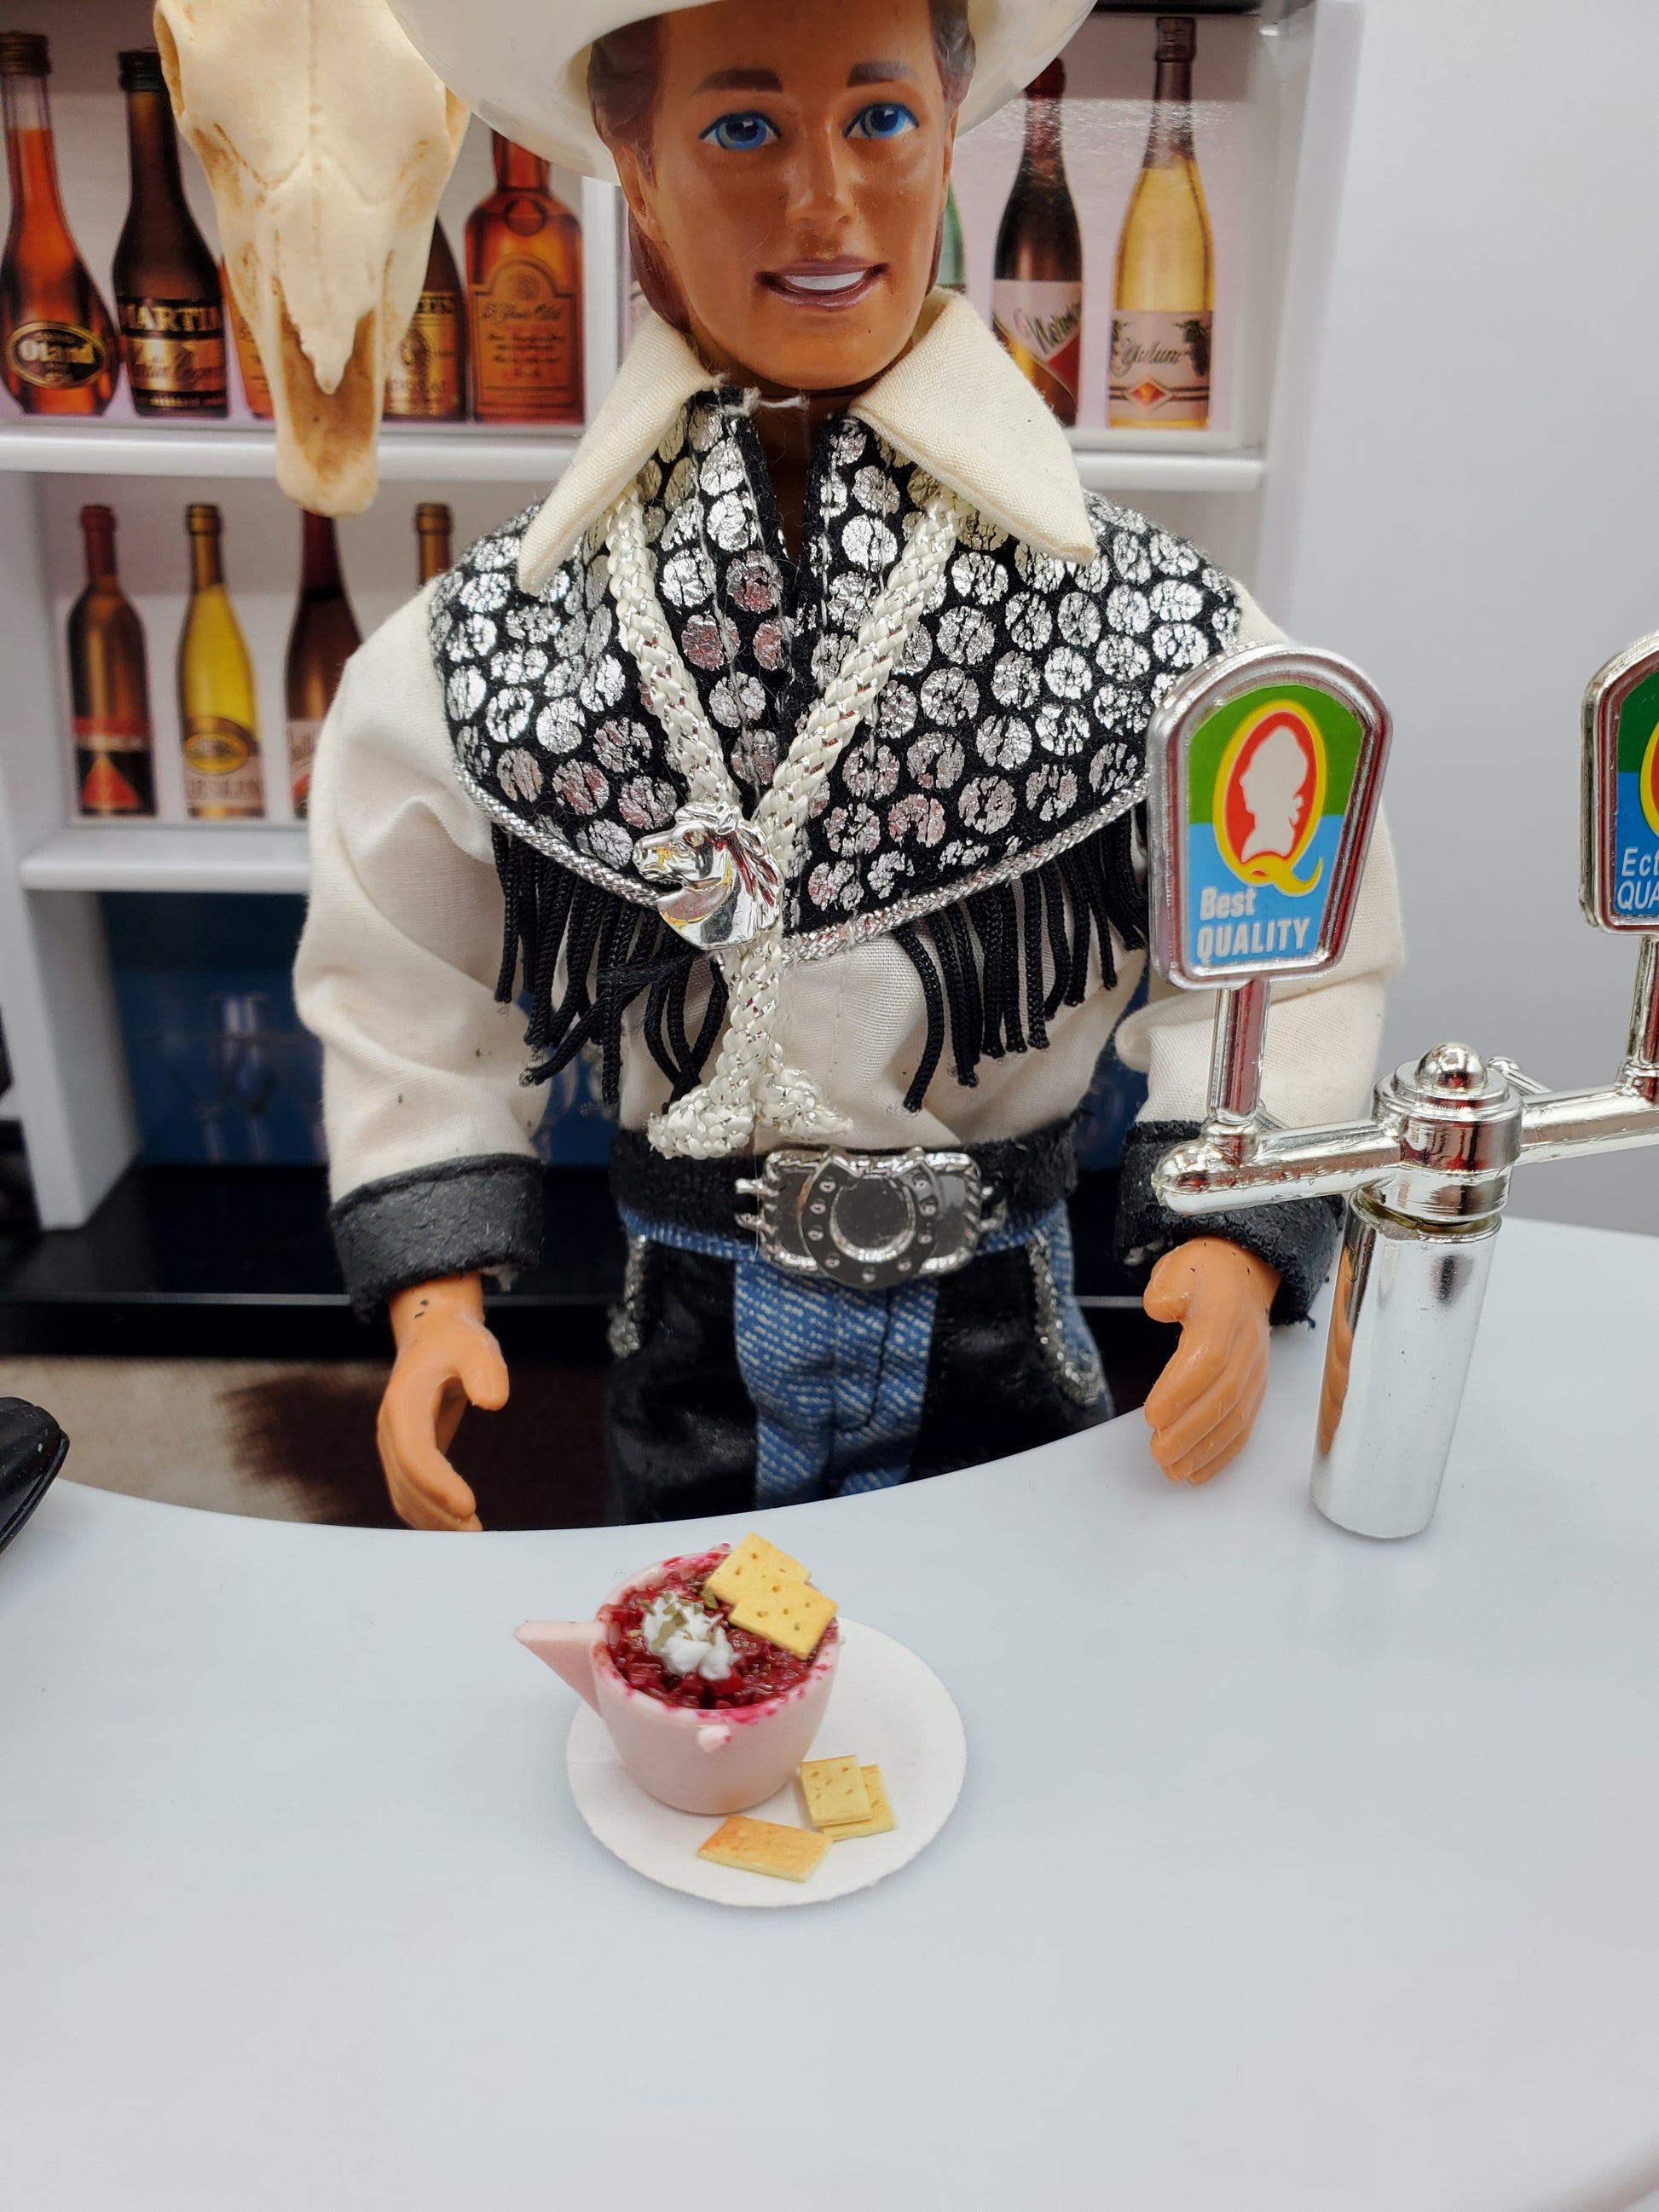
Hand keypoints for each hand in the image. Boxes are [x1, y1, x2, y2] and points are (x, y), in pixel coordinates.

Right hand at [377, 1272, 508, 1529]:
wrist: (433, 1337)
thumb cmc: (457, 1341)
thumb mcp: (476, 1345)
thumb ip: (486, 1369)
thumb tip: (493, 1402)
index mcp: (404, 1404)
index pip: (417, 1456)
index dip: (439, 1485)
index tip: (470, 1507)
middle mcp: (390, 1429)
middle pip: (408, 1483)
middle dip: (439, 1512)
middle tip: (477, 1533)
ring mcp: (393, 1444)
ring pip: (404, 1495)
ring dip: (433, 1519)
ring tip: (472, 1534)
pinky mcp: (403, 1454)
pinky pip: (407, 1493)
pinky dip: (427, 1514)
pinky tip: (455, 1525)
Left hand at [1141, 1237, 1278, 1485]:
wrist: (1243, 1275)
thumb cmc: (1204, 1275)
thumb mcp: (1179, 1267)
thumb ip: (1167, 1287)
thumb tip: (1161, 1307)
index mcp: (1225, 1315)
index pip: (1208, 1359)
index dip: (1181, 1391)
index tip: (1152, 1415)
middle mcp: (1247, 1346)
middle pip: (1223, 1396)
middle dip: (1190, 1431)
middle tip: (1158, 1452)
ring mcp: (1255, 1370)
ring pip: (1236, 1417)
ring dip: (1204, 1449)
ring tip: (1173, 1470)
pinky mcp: (1256, 1388)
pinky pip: (1245, 1426)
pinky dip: (1223, 1453)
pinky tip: (1198, 1471)